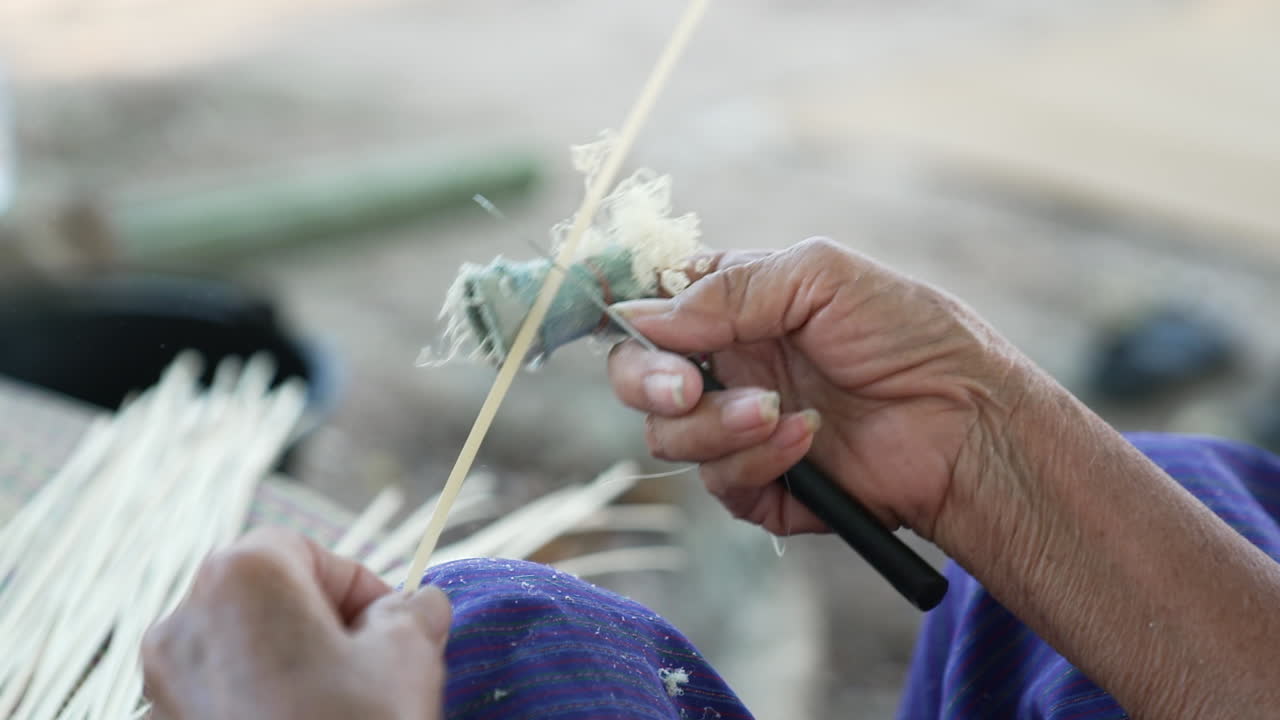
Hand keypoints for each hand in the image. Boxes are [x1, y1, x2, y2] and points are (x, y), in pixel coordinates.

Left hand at [142, 528, 449, 719]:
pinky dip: (259, 705)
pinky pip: (219, 699)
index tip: (391, 624)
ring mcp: (163, 688)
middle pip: (265, 597)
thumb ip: (412, 614)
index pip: (302, 548)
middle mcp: (184, 623)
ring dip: (292, 666)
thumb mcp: (409, 657)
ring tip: (343, 706)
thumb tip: (417, 606)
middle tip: (374, 666)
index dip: (355, 583)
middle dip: (323, 624)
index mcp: (240, 578)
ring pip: (241, 650)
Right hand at [609, 238, 1026, 540]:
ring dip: (716, 425)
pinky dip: (758, 460)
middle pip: (640, 377)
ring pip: (670, 436)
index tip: (637, 325)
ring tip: (778, 410)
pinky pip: (720, 483)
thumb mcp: (820, 276)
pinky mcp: (765, 486)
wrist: (969, 422)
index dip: (633, 318)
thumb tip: (641, 316)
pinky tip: (808, 440)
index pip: (654, 309)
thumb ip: (729, 289)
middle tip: (684, 388)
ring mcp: (744, 427)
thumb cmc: (910, 334)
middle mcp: (732, 366)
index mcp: (738, 307)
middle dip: (648, 381)